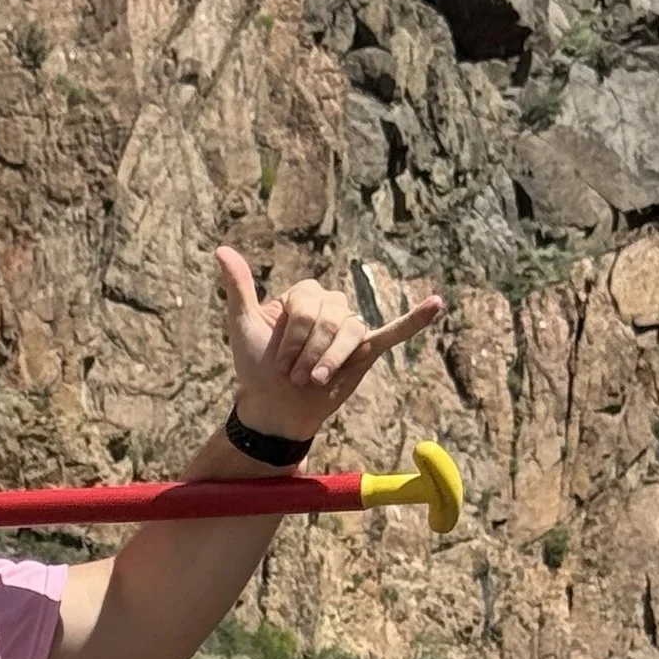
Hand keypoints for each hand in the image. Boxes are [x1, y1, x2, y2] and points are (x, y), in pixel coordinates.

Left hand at [215, 248, 442, 444]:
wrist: (274, 409)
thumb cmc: (256, 368)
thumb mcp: (242, 326)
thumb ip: (239, 287)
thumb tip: (221, 249)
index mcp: (304, 296)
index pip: (308, 302)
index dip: (293, 336)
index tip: (278, 362)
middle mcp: (330, 306)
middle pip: (331, 316)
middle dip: (310, 351)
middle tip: (294, 376)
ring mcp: (349, 328)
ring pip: (352, 332)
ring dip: (331, 360)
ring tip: (314, 380)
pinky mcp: (365, 350)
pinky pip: (393, 331)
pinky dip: (415, 319)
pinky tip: (437, 304)